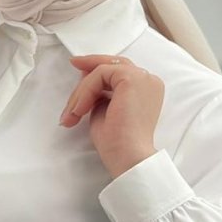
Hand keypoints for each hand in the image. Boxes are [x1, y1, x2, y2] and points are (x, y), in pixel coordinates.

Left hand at [59, 54, 163, 178]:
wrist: (128, 157)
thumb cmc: (118, 143)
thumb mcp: (105, 111)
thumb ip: (100, 95)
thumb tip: (86, 82)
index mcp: (146, 89)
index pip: (119, 71)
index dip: (97, 68)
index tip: (78, 67)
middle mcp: (148, 80)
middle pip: (113, 64)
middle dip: (89, 66)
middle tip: (72, 65)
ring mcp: (142, 77)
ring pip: (103, 70)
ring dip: (82, 90)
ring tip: (73, 114)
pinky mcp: (132, 78)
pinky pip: (100, 74)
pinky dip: (86, 91)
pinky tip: (79, 110)